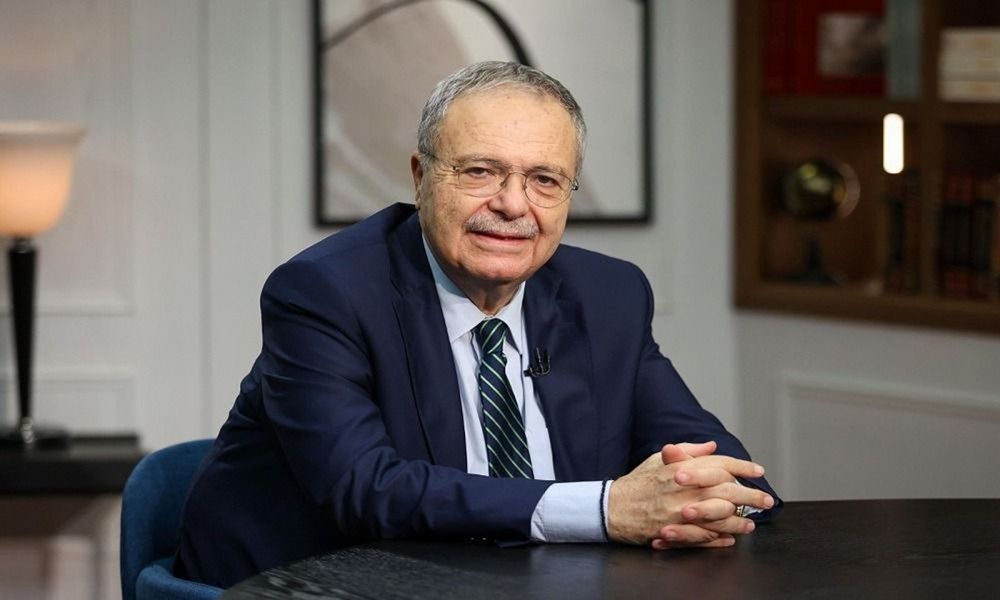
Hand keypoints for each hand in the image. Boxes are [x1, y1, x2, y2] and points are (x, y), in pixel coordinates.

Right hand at [606, 443, 772, 548]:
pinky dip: (720, 538)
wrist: (612, 507)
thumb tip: (712, 446)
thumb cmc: (637, 482)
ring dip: (740, 521)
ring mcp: (681, 512)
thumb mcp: (658, 459)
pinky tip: (732, 538)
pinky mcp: (676, 531)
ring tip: (751, 523)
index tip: (757, 471)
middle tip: (767, 500)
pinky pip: (705, 536)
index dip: (742, 467)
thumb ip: (688, 451)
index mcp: (682, 467)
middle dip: (751, 495)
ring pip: (721, 516)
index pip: (720, 463)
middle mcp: (684, 488)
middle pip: (727, 490)